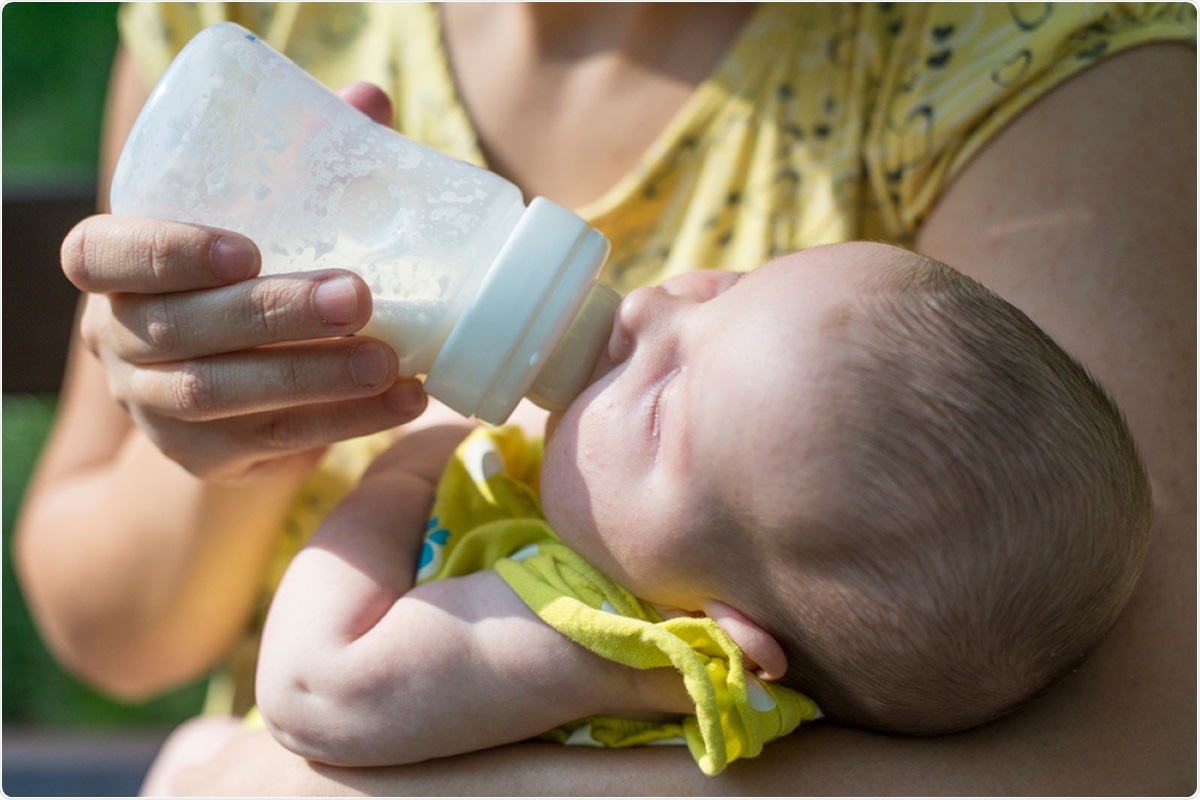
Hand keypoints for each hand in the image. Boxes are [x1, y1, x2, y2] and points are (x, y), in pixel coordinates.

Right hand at [63, 84, 427, 481]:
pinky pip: (270, 442)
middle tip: (357, 296)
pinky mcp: (203, 457)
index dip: (163, 250)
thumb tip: (369, 100)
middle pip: (179, 328)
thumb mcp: (265, 223)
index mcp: (118, 270)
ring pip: (220, 395)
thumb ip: (306, 163)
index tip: (244, 247)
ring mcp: (153, 405)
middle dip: (273, 313)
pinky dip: (342, 421)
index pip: (100, 254)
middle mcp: (119, 339)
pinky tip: (401, 400)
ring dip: (313, 377)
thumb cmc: (254, 279)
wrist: (241, 390)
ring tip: (390, 362)